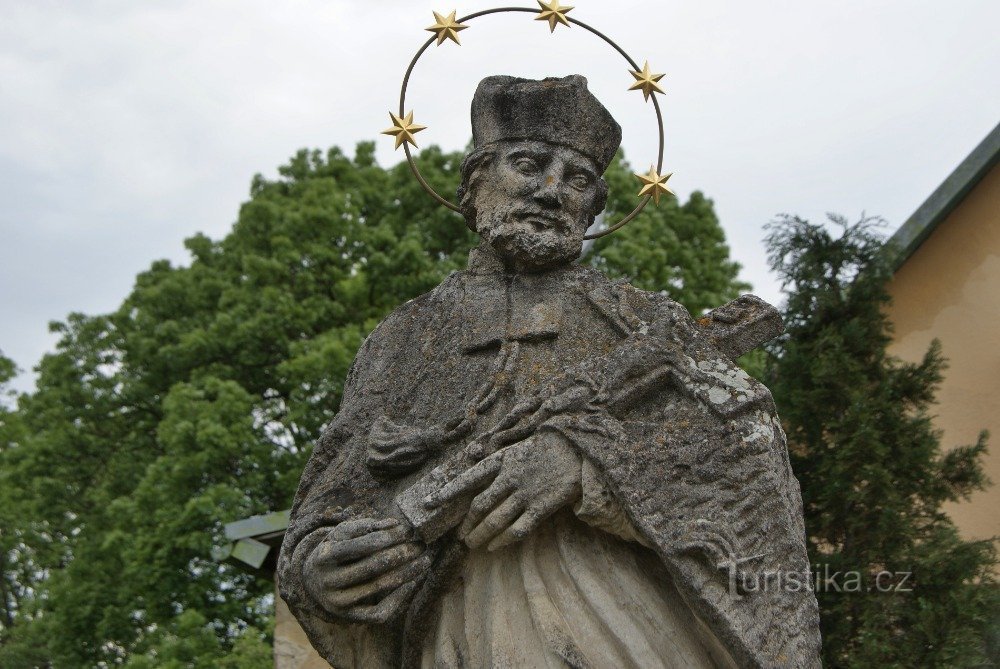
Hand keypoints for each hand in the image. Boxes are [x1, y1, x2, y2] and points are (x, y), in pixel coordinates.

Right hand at [303, 517, 431, 622]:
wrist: (313, 582)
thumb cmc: (335, 550)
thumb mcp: (342, 533)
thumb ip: (366, 526)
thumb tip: (395, 524)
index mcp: (324, 556)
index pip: (358, 547)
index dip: (385, 538)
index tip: (406, 531)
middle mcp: (328, 581)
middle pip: (371, 567)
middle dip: (400, 554)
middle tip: (420, 545)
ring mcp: (338, 602)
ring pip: (378, 587)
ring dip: (406, 573)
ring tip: (424, 560)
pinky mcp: (349, 617)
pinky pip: (379, 612)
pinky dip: (398, 598)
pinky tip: (412, 583)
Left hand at [425, 431, 581, 550]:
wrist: (574, 451)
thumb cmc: (541, 450)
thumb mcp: (513, 451)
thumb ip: (494, 467)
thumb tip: (473, 485)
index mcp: (500, 461)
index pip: (468, 478)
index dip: (448, 492)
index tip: (429, 503)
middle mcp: (509, 478)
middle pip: (479, 506)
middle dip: (467, 524)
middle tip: (459, 536)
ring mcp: (525, 493)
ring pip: (495, 521)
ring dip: (481, 535)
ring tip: (472, 544)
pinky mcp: (540, 507)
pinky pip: (517, 529)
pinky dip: (503, 540)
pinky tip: (494, 546)